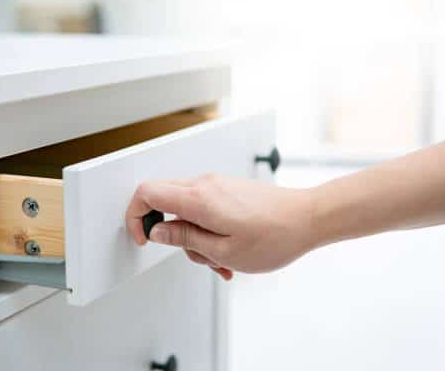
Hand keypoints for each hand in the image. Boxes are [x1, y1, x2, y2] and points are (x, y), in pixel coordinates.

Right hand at [125, 174, 316, 279]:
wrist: (308, 218)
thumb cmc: (275, 236)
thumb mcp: (223, 250)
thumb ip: (184, 238)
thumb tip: (157, 230)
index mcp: (199, 198)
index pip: (146, 192)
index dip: (136, 215)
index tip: (144, 237)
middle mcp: (205, 184)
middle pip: (163, 200)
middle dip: (170, 233)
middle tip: (192, 253)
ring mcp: (217, 184)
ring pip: (185, 209)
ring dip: (194, 237)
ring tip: (220, 259)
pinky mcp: (227, 189)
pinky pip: (203, 208)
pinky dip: (208, 230)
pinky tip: (228, 250)